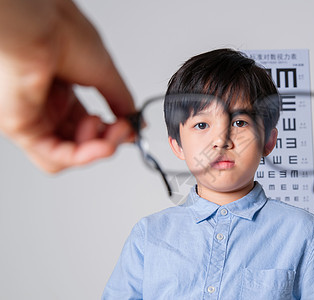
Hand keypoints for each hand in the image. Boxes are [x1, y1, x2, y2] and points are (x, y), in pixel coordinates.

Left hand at [0, 0, 134, 172]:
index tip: (131, 128)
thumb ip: (121, 100)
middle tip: (123, 130)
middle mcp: (48, 106)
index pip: (90, 126)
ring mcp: (36, 117)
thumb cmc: (59, 31)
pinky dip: (84, 156)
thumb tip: (136, 120)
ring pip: (69, 156)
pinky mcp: (24, 127)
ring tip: (109, 136)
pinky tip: (103, 147)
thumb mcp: (105, 71)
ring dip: (97, 151)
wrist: (38, 24)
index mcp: (64, 92)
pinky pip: (55, 156)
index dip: (113, 132)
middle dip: (109, 141)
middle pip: (83, 143)